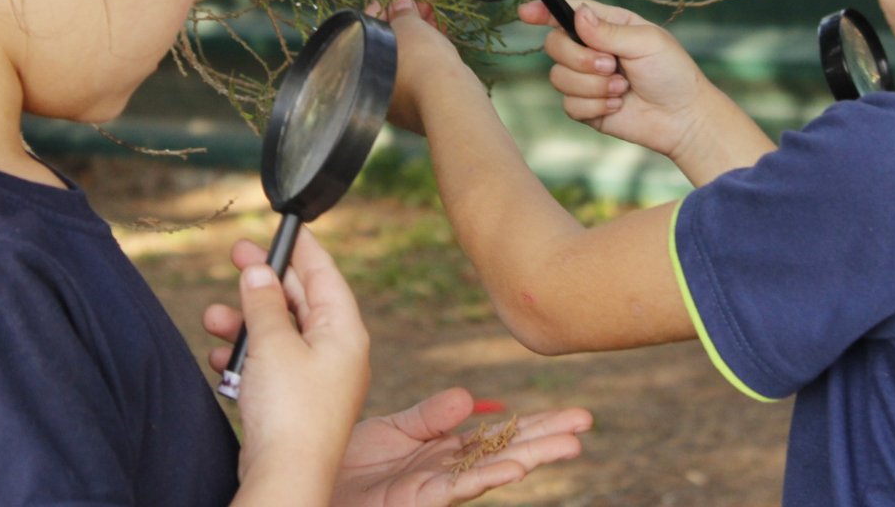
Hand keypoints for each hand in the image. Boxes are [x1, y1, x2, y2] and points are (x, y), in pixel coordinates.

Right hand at [204, 234, 370, 502]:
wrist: (285, 480)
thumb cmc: (290, 411)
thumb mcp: (274, 344)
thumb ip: (265, 301)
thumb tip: (259, 269)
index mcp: (344, 330)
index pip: (324, 273)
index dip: (300, 247)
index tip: (282, 226)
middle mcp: (336, 350)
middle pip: (299, 300)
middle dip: (263, 281)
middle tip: (235, 256)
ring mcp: (317, 378)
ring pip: (279, 332)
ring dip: (246, 322)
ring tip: (212, 316)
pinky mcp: (296, 402)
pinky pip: (270, 364)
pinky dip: (245, 356)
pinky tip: (218, 354)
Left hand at [331, 389, 591, 506]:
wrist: (307, 483)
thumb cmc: (346, 465)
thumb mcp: (393, 431)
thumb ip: (430, 417)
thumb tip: (470, 398)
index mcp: (444, 451)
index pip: (501, 434)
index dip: (536, 424)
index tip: (574, 413)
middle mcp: (446, 471)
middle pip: (507, 450)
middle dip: (547, 438)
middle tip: (586, 424)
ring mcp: (433, 489)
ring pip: (491, 471)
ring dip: (530, 458)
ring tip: (568, 445)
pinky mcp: (414, 503)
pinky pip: (455, 490)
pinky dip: (485, 477)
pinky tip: (513, 468)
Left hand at [369, 0, 474, 136]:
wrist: (448, 98)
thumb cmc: (418, 61)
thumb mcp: (407, 27)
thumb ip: (401, 12)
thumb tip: (399, 0)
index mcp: (364, 68)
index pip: (368, 30)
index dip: (383, 6)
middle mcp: (378, 84)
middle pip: (390, 40)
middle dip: (406, 14)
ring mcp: (403, 93)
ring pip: (410, 51)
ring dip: (421, 24)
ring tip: (434, 4)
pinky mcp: (425, 95)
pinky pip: (423, 63)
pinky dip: (430, 43)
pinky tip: (441, 25)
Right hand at [519, 0, 771, 184]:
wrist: (683, 119)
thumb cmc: (672, 73)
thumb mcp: (647, 42)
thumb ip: (609, 30)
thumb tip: (577, 15)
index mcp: (606, 25)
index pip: (566, 12)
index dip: (543, 11)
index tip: (526, 13)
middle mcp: (591, 49)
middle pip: (554, 45)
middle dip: (580, 59)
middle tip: (612, 66)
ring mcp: (585, 79)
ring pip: (558, 77)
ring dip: (593, 86)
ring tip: (622, 88)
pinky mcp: (585, 107)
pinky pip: (568, 105)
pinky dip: (595, 106)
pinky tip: (618, 105)